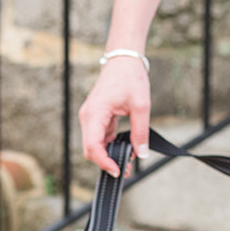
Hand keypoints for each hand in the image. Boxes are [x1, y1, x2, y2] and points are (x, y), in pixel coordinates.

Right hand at [78, 56, 153, 176]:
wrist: (123, 59)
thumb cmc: (130, 77)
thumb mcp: (141, 106)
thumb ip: (140, 132)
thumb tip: (141, 154)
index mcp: (95, 112)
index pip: (93, 146)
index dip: (104, 162)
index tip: (118, 171)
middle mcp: (88, 116)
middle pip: (90, 149)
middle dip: (106, 162)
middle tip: (126, 170)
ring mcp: (90, 117)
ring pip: (94, 145)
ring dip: (109, 155)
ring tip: (128, 159)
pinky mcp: (96, 117)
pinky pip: (99, 137)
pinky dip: (110, 146)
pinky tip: (124, 148)